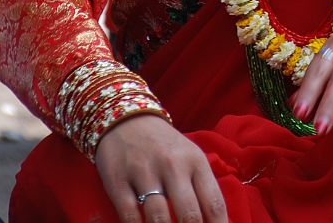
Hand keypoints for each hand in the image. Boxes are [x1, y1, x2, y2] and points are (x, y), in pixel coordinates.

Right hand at [95, 114, 227, 222]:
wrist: (126, 119)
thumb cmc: (165, 146)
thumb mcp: (190, 157)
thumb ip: (203, 188)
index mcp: (195, 161)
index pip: (214, 203)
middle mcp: (172, 166)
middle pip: (189, 215)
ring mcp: (144, 173)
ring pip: (159, 219)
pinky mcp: (118, 181)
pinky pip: (130, 216)